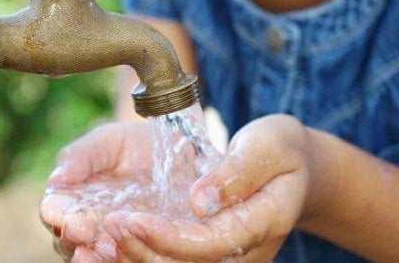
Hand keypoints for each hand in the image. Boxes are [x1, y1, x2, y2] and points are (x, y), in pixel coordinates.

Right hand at [40, 121, 152, 260]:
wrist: (175, 153)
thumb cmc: (133, 145)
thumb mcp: (108, 142)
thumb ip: (81, 156)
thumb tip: (56, 179)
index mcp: (69, 199)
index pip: (55, 211)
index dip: (59, 215)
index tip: (71, 217)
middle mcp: (85, 225)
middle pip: (69, 240)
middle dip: (75, 238)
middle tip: (86, 233)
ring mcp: (111, 240)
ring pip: (96, 256)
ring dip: (98, 256)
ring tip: (105, 248)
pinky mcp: (139, 248)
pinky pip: (128, 259)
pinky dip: (126, 259)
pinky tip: (130, 255)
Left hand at [103, 114, 313, 261]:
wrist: (295, 169)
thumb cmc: (280, 150)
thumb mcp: (268, 146)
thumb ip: (237, 172)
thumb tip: (200, 201)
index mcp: (264, 223)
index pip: (210, 243)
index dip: (168, 238)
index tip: (132, 219)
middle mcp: (246, 251)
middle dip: (143, 251)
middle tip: (108, 226)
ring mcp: (230, 257)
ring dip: (137, 257)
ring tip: (103, 236)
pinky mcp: (213, 254)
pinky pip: (176, 262)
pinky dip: (144, 253)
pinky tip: (115, 241)